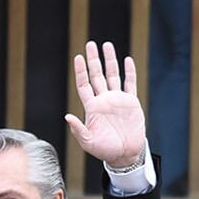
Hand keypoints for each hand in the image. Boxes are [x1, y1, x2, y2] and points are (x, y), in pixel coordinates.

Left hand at [65, 41, 146, 170]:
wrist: (125, 155)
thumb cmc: (105, 151)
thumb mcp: (88, 142)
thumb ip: (78, 129)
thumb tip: (67, 117)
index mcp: (92, 107)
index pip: (84, 84)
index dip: (81, 71)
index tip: (79, 58)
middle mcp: (103, 100)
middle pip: (97, 75)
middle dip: (93, 59)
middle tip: (90, 44)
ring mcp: (117, 100)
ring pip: (113, 75)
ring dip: (110, 61)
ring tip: (107, 45)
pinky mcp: (131, 103)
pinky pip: (130, 84)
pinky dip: (129, 72)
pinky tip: (127, 60)